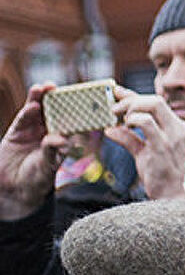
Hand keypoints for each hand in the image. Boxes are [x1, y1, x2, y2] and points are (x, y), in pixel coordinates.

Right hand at [0, 83, 66, 219]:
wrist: (15, 189)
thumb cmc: (38, 178)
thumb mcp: (48, 164)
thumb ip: (53, 150)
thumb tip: (60, 139)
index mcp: (62, 136)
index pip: (70, 117)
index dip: (74, 105)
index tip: (80, 94)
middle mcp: (48, 130)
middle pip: (53, 109)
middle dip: (54, 96)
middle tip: (56, 86)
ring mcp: (32, 130)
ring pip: (37, 110)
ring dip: (40, 98)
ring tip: (43, 87)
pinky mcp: (16, 133)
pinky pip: (23, 120)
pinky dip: (27, 112)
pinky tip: (33, 106)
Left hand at [104, 89, 184, 199]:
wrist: (173, 196)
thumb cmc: (161, 175)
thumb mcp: (145, 152)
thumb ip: (130, 138)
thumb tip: (111, 128)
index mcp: (178, 127)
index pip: (157, 103)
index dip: (134, 96)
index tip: (117, 93)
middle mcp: (178, 128)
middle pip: (156, 100)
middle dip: (130, 100)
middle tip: (112, 108)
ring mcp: (172, 137)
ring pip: (152, 106)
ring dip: (129, 108)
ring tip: (116, 118)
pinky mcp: (161, 147)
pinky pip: (145, 124)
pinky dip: (130, 122)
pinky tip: (118, 128)